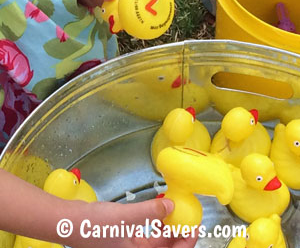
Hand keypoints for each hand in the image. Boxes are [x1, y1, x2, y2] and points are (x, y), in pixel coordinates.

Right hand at [68, 199, 197, 247]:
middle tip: (188, 215)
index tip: (195, 227)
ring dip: (166, 225)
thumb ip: (151, 212)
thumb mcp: (126, 217)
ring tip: (174, 209)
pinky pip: (145, 230)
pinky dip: (153, 221)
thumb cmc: (95, 224)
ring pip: (155, 238)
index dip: (185, 242)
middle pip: (164, 246)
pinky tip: (157, 209)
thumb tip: (172, 207)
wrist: (69, 221)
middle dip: (178, 232)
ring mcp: (129, 245)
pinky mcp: (124, 235)